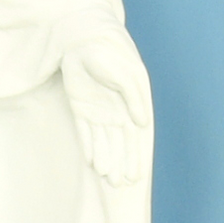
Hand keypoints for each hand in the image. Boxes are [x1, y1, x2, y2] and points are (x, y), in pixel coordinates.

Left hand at [62, 44, 149, 186]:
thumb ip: (133, 97)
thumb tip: (143, 122)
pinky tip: (92, 162)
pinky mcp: (80, 108)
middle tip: (121, 184)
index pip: (134, 136)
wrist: (84, 38)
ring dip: (105, 158)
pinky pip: (85, 132)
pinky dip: (89, 146)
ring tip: (108, 177)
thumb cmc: (111, 53)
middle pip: (119, 143)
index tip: (136, 175)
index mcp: (130, 104)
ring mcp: (98, 111)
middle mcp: (115, 111)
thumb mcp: (126, 74)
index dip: (134, 155)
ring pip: (102, 141)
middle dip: (121, 163)